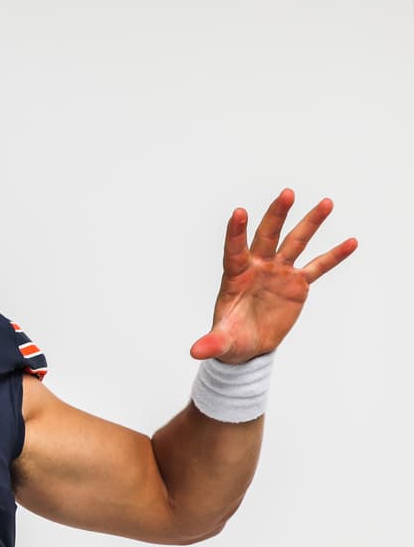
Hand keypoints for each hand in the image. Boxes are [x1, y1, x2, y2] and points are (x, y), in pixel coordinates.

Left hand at [190, 189, 356, 362]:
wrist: (249, 345)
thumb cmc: (230, 339)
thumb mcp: (221, 342)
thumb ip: (211, 343)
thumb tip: (195, 353)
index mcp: (235, 276)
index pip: (234, 251)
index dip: (236, 233)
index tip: (238, 212)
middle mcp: (257, 267)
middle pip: (267, 236)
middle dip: (276, 216)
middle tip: (287, 193)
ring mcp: (279, 273)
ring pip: (295, 243)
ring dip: (310, 223)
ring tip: (326, 202)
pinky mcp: (297, 284)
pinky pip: (318, 267)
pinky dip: (334, 256)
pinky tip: (351, 242)